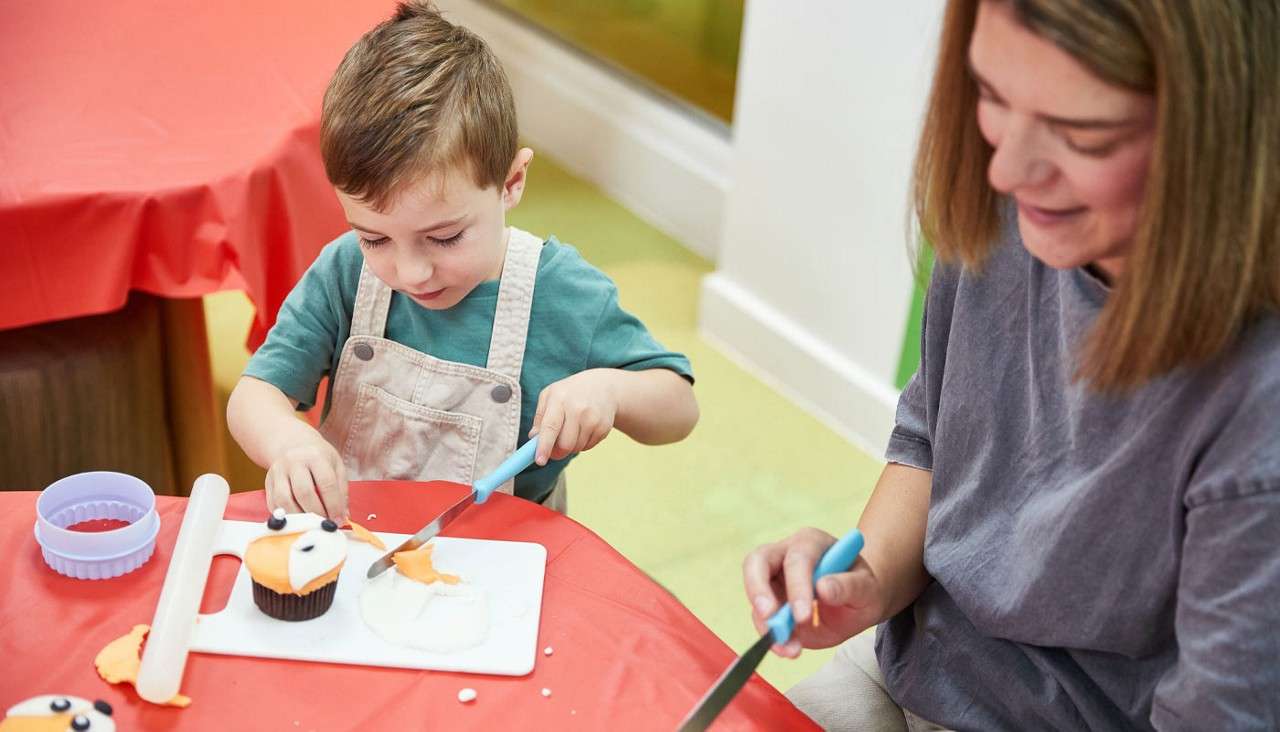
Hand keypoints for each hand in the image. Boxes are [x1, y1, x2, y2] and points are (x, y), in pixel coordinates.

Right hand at [264, 436, 348, 521]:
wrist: (291, 443)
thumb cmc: (318, 457)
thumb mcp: (336, 465)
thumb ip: (341, 490)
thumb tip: (342, 516)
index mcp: (315, 456)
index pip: (326, 483)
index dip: (333, 505)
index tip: (338, 520)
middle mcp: (294, 462)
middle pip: (304, 493)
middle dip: (316, 513)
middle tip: (325, 524)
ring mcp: (277, 472)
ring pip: (284, 500)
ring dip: (299, 517)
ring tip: (312, 523)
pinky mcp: (268, 482)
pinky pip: (274, 504)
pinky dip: (286, 515)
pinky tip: (298, 519)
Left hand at [529, 369, 619, 465]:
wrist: (603, 387)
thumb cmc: (570, 393)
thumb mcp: (550, 396)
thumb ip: (539, 417)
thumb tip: (533, 438)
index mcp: (559, 399)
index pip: (550, 426)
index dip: (544, 446)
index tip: (539, 461)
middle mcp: (577, 408)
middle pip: (565, 444)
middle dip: (557, 452)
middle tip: (554, 448)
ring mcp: (593, 418)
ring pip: (576, 448)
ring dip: (570, 446)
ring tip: (571, 431)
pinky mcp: (603, 427)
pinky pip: (587, 447)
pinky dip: (582, 443)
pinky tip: (583, 429)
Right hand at [742, 527, 887, 657]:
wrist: (857, 601)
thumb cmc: (862, 588)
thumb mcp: (867, 587)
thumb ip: (849, 586)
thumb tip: (824, 588)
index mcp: (812, 543)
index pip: (796, 559)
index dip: (796, 586)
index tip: (802, 616)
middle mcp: (786, 555)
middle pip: (757, 561)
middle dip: (758, 590)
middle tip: (770, 619)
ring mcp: (774, 577)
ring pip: (754, 592)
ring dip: (766, 623)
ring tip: (789, 648)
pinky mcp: (770, 601)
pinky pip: (762, 618)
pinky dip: (772, 637)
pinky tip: (789, 649)